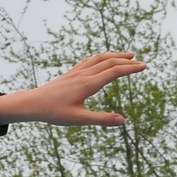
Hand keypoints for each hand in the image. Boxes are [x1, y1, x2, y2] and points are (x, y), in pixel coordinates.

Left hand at [0, 52, 143, 126]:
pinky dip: (102, 57)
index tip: (144, 66)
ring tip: (128, 55)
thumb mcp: (78, 119)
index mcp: (88, 84)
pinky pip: (89, 60)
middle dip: (127, 61)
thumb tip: (122, 121)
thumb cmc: (54, 112)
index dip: (130, 69)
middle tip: (141, 62)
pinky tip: (104, 59)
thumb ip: (101, 119)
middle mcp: (83, 75)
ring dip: (115, 56)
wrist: (32, 103)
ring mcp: (76, 72)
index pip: (114, 72)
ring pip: (99, 58)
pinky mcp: (70, 73)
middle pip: (110, 62)